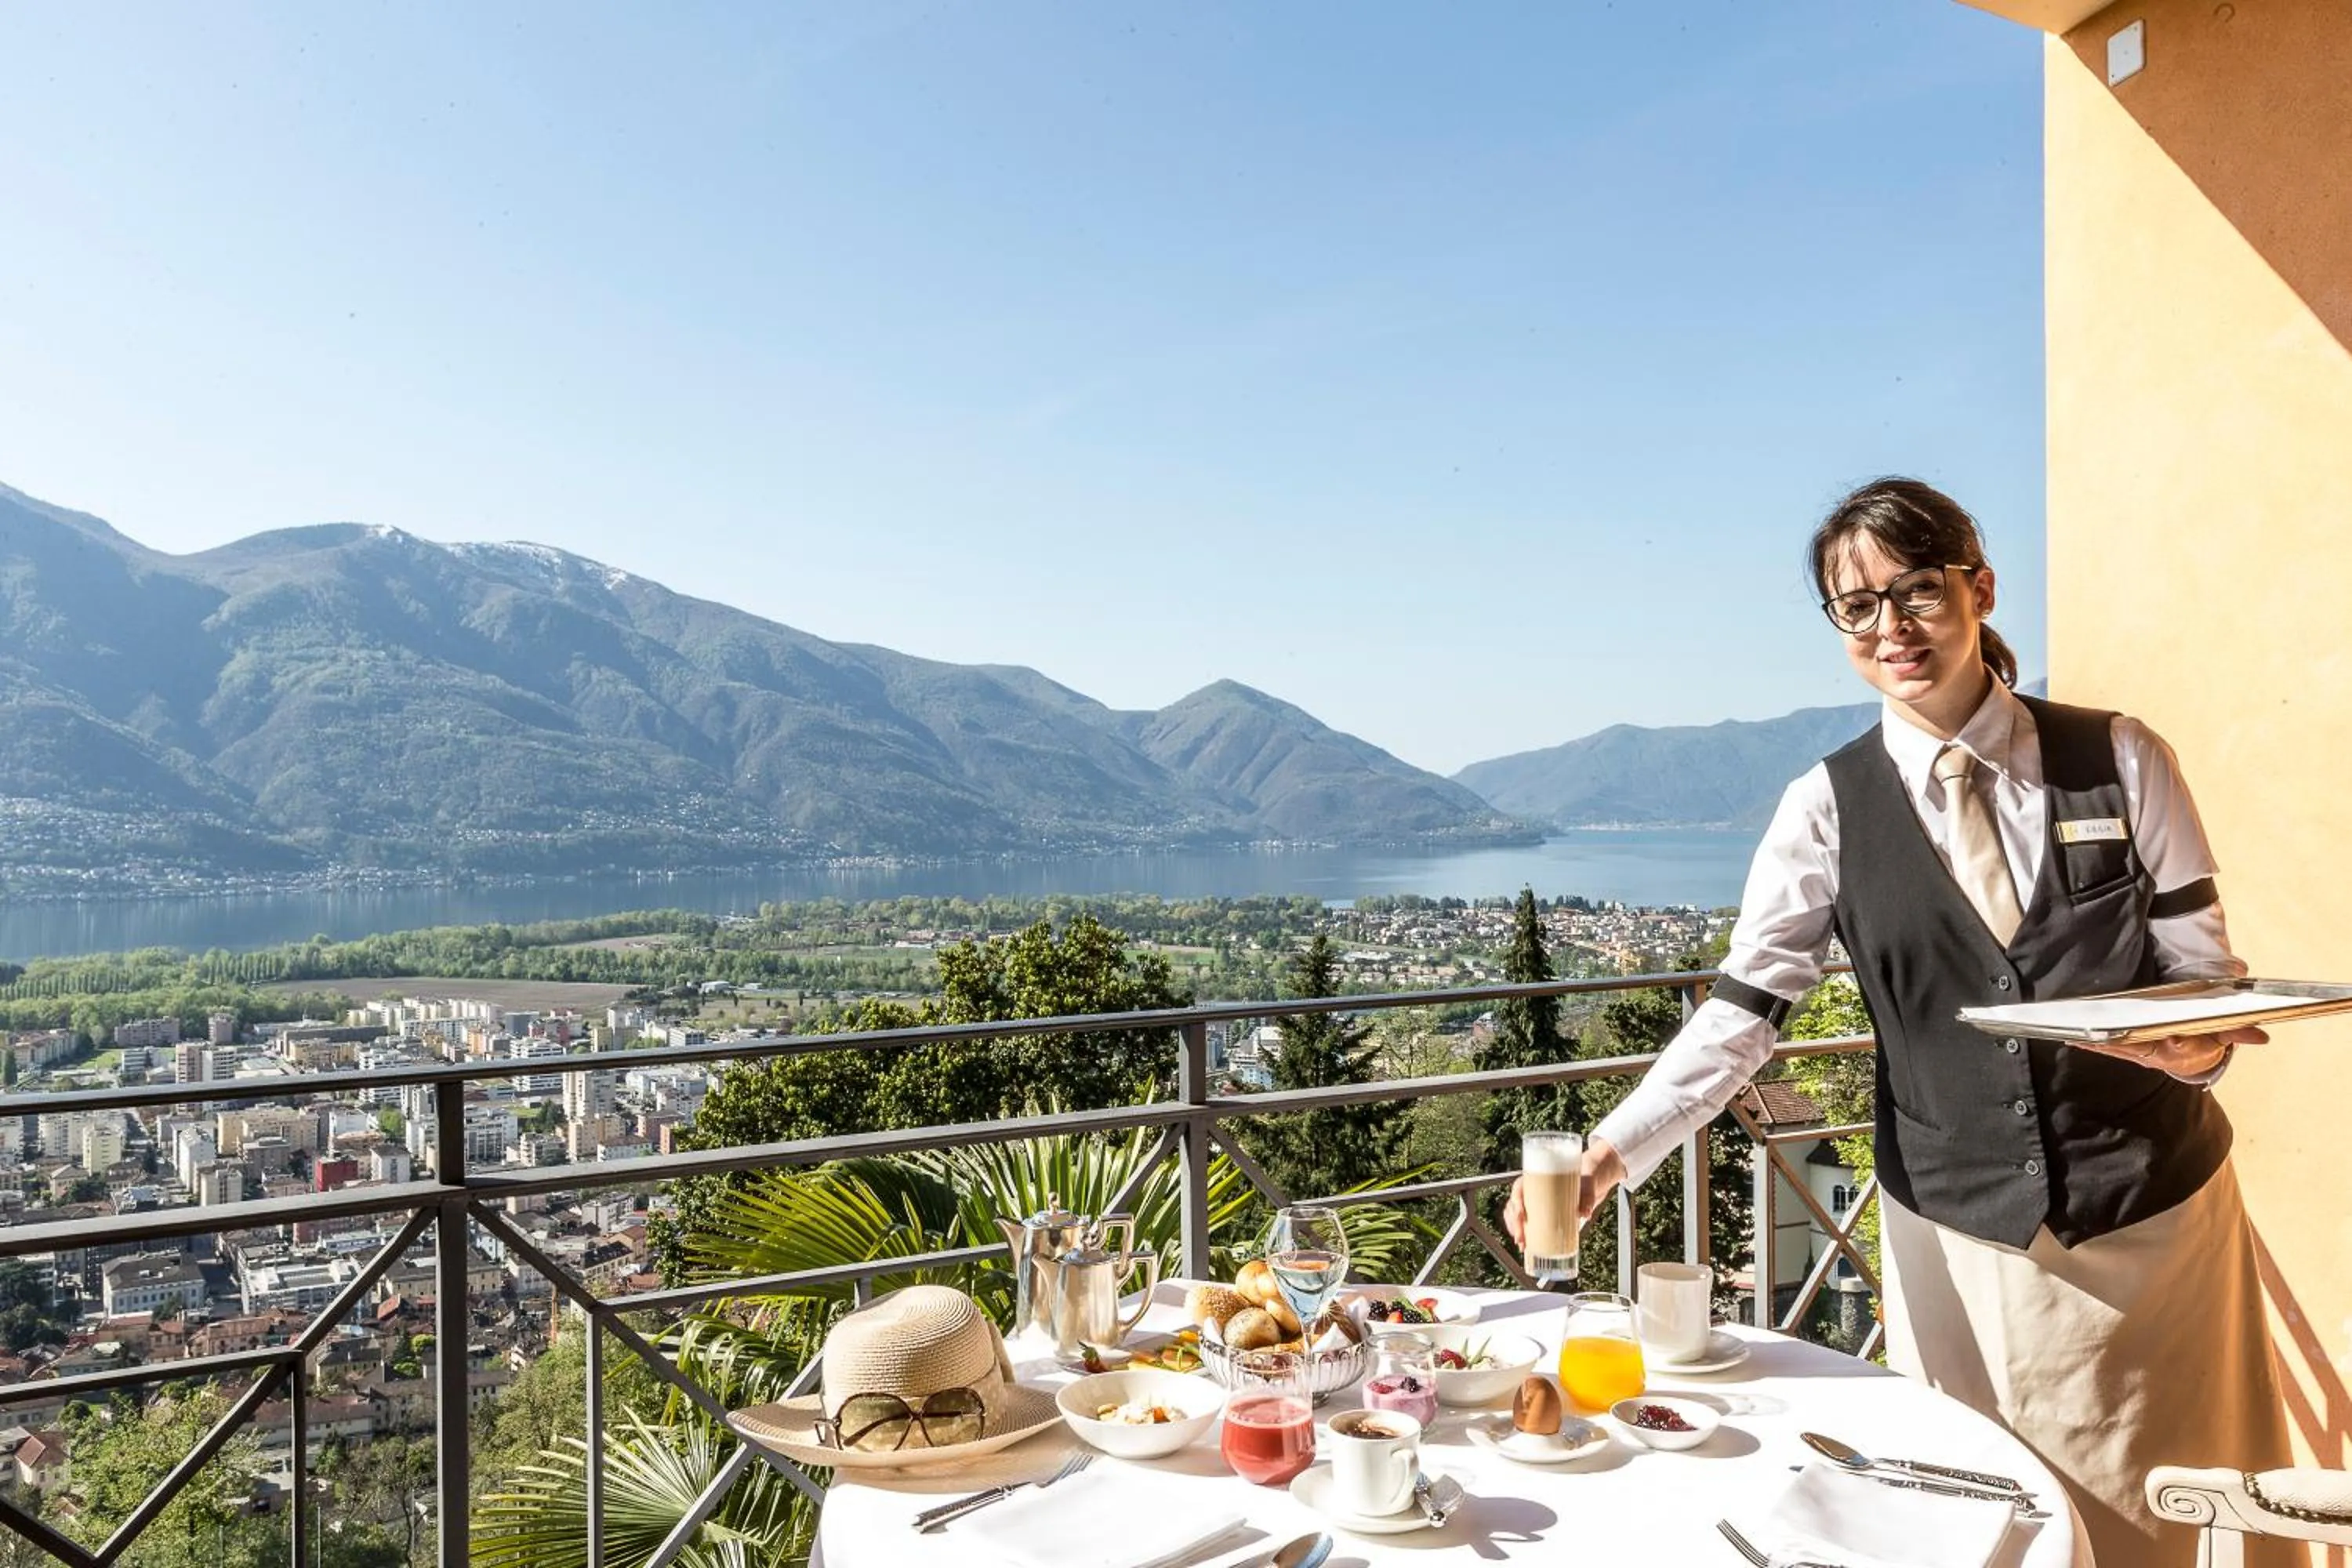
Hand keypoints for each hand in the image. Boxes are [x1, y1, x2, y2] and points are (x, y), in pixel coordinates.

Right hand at [1503, 1137, 1627, 1244]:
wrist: (1587, 1189)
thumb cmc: (1584, 1185)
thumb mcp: (1587, 1190)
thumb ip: (1587, 1200)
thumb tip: (1585, 1214)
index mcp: (1537, 1178)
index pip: (1519, 1187)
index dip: (1516, 1200)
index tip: (1521, 1213)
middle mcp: (1531, 1190)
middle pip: (1514, 1204)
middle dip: (1514, 1222)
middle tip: (1522, 1237)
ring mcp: (1532, 1202)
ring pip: (1513, 1214)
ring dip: (1513, 1229)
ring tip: (1522, 1243)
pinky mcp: (1536, 1213)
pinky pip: (1519, 1221)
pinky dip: (1518, 1232)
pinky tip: (1521, 1243)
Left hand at [2075, 1024, 2265, 1077]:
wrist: (2195, 1053)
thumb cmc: (2207, 1037)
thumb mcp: (2223, 1033)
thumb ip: (2238, 1032)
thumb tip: (2260, 1036)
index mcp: (2179, 1048)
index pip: (2171, 1046)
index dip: (2166, 1043)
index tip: (2164, 1039)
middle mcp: (2156, 1053)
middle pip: (2136, 1046)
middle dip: (2117, 1042)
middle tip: (2096, 1035)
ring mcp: (2139, 1052)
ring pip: (2117, 1047)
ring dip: (2097, 1042)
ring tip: (2075, 1034)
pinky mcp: (2127, 1049)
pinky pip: (2107, 1046)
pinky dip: (2091, 1042)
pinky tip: (2072, 1037)